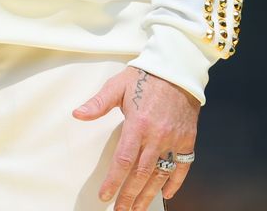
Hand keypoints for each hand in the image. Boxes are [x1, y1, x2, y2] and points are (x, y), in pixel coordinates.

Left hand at [73, 66, 198, 209]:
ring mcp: (174, 140)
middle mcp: (157, 136)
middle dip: (129, 196)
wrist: (178, 69)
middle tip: (120, 210)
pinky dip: (174, 183)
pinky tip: (165, 193)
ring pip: (160, 175)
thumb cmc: (146, 76)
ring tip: (138, 209)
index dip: (114, 181)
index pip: (123, 161)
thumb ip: (99, 103)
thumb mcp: (119, 85)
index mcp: (138, 124)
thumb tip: (78, 114)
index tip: (105, 196)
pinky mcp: (188, 140)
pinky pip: (182, 167)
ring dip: (148, 195)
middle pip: (141, 174)